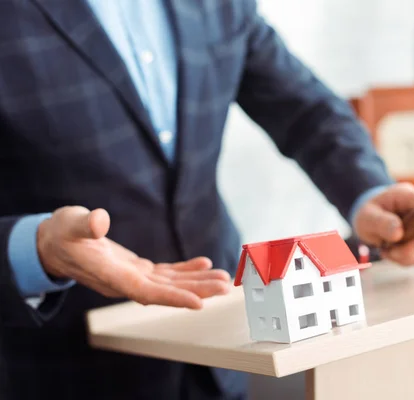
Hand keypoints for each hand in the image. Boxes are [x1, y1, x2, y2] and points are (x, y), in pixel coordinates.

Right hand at [37, 206, 230, 308]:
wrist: (53, 243)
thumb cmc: (60, 234)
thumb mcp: (69, 223)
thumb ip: (84, 224)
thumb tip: (100, 220)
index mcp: (110, 275)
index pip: (146, 292)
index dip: (173, 298)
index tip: (199, 303)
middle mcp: (124, 281)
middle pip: (166, 292)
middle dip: (196, 291)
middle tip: (225, 287)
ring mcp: (131, 276)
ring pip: (169, 284)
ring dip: (196, 282)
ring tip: (222, 279)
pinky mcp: (136, 269)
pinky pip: (165, 273)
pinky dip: (185, 270)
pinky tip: (203, 264)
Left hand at [353, 183, 413, 265]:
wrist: (371, 220)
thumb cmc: (370, 213)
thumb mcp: (367, 216)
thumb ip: (381, 222)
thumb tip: (398, 233)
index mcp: (410, 196)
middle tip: (391, 251)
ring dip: (405, 256)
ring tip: (387, 249)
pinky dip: (404, 260)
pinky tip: (392, 252)